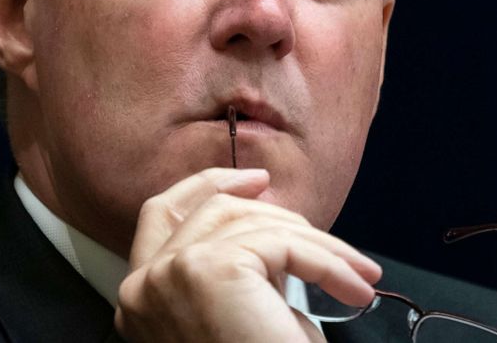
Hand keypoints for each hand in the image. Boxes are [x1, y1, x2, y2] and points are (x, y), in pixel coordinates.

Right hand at [114, 168, 380, 341]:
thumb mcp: (238, 313)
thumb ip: (239, 270)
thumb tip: (272, 222)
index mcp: (140, 296)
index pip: (158, 214)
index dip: (204, 186)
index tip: (252, 181)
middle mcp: (142, 283)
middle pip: (210, 210)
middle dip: (271, 209)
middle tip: (320, 226)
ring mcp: (170, 272)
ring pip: (253, 223)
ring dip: (316, 244)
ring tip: (356, 275)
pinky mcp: (208, 268)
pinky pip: (284, 246)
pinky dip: (329, 263)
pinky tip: (354, 287)